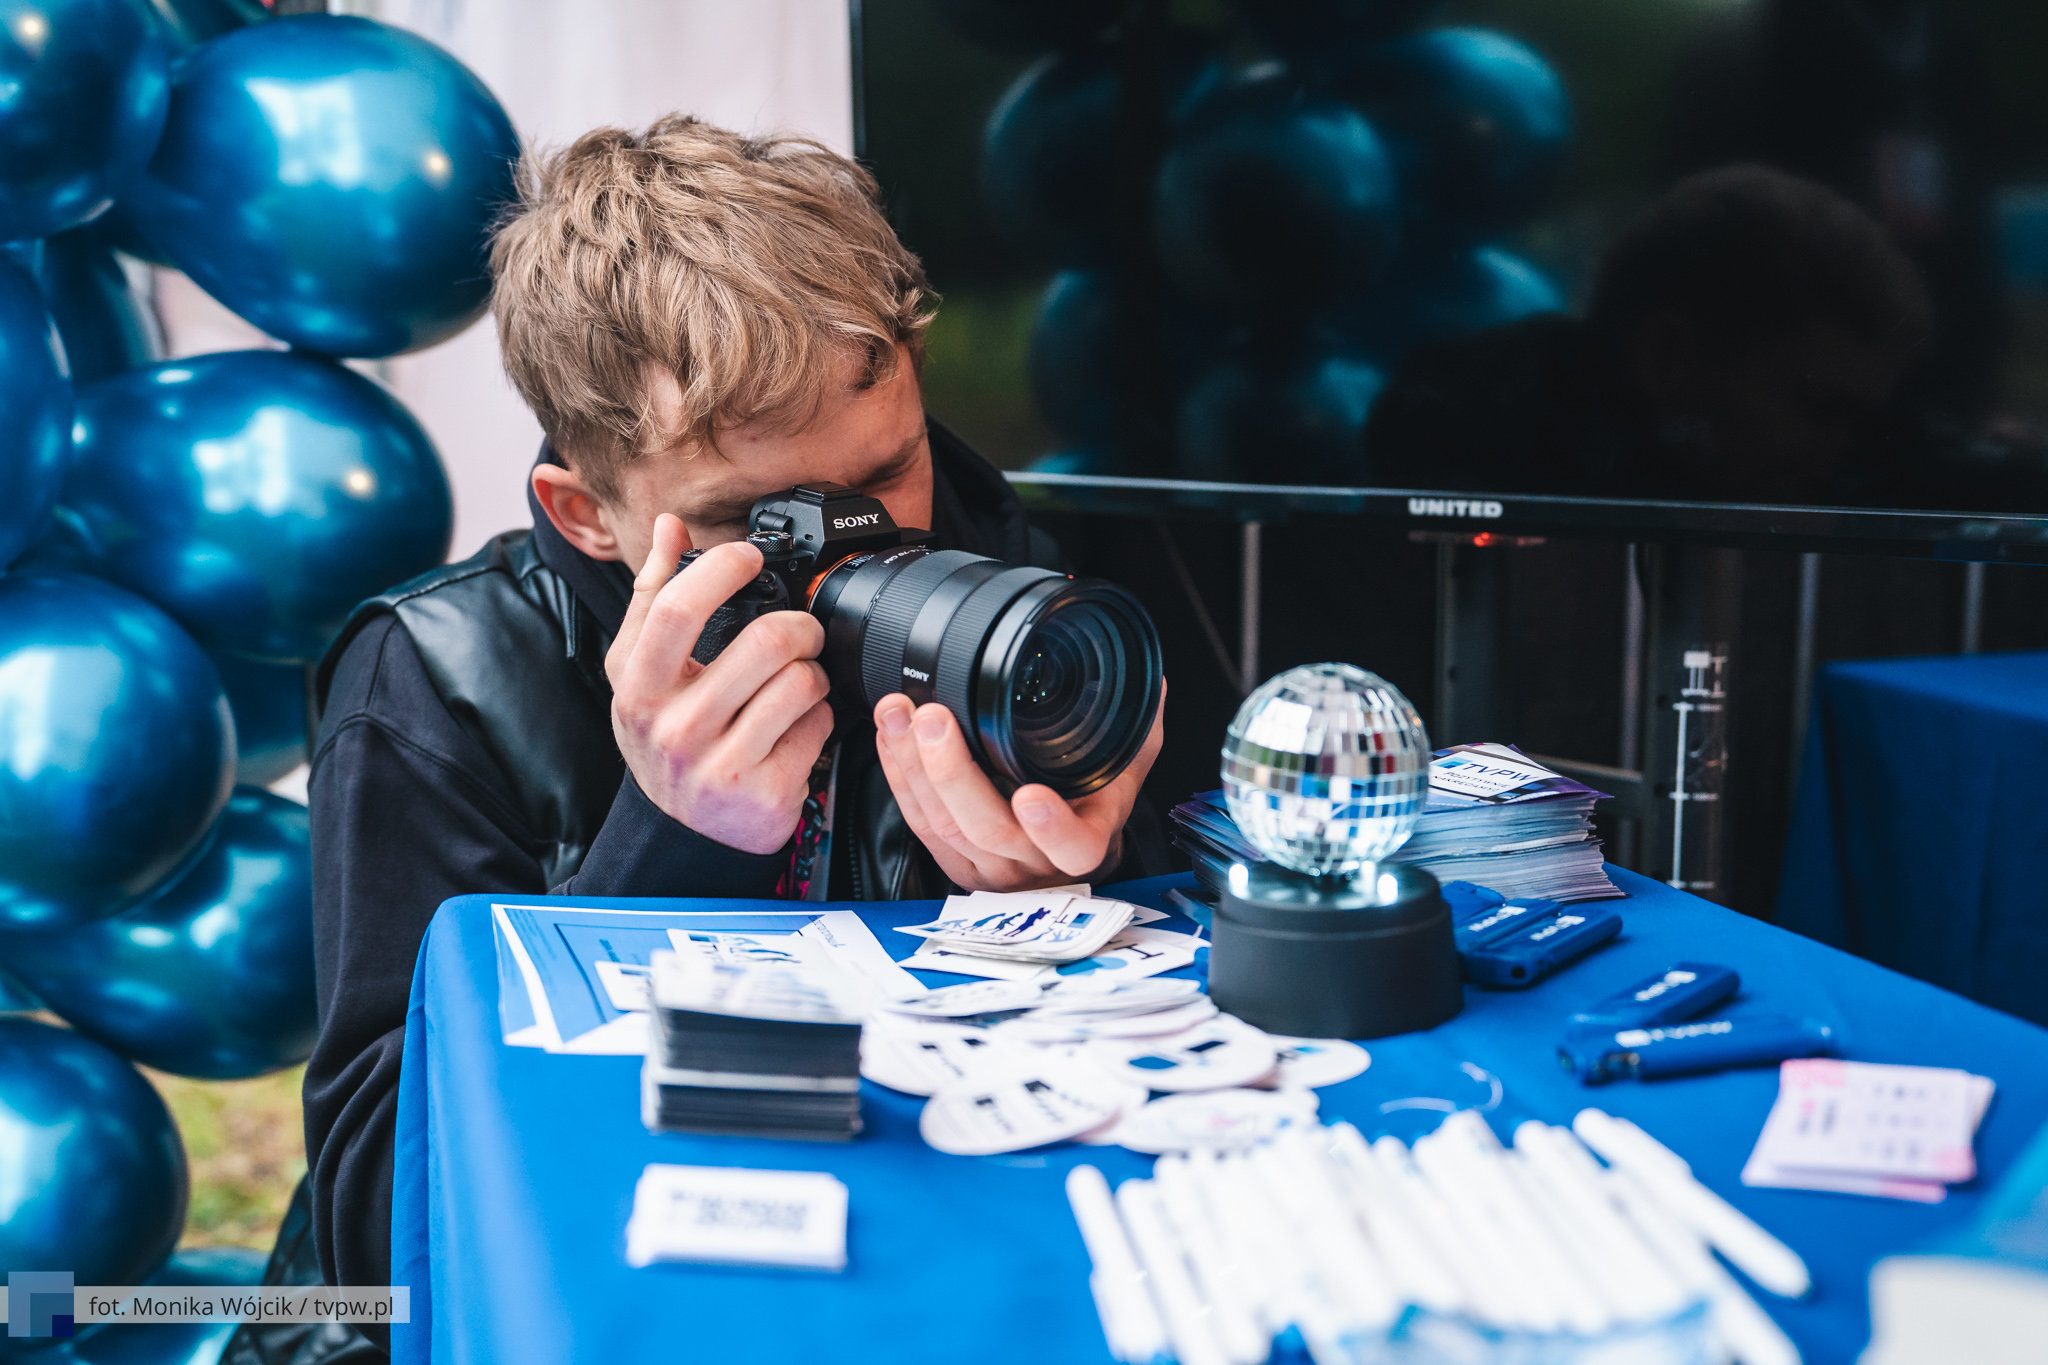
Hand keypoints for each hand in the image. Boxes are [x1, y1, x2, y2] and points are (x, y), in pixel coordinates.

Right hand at [606, 513, 833, 853]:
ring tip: (798, 681)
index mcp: (637, 687)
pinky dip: (820, 716)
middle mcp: (673, 727)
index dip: (723, 566)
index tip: (749, 555)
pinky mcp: (765, 791)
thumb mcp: (639, 673)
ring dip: (814, 672)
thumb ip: (653, 596)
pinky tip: (798, 725)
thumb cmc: (666, 739)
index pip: (678, 607)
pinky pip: (818, 725)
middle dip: (800, 626)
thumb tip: (669, 527)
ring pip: (801, 681)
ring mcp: (720, 763)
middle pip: (766, 641)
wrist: (682, 833)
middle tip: (801, 631)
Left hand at [871, 682, 1165, 891]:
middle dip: (952, 772)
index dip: (1052, 828)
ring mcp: (989, 866)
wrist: (1067, 846)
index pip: (1074, 848)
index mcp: (1086, 840)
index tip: (1032, 794)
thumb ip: (1138, 725)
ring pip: (944, 827)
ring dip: (913, 767)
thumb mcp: (1127, 766)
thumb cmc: (1096, 802)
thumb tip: (1152, 680)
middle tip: (935, 718)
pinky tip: (892, 736)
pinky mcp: (952, 860)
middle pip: (988, 830)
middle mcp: (1034, 862)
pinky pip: (919, 824)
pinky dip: (899, 776)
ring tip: (902, 712)